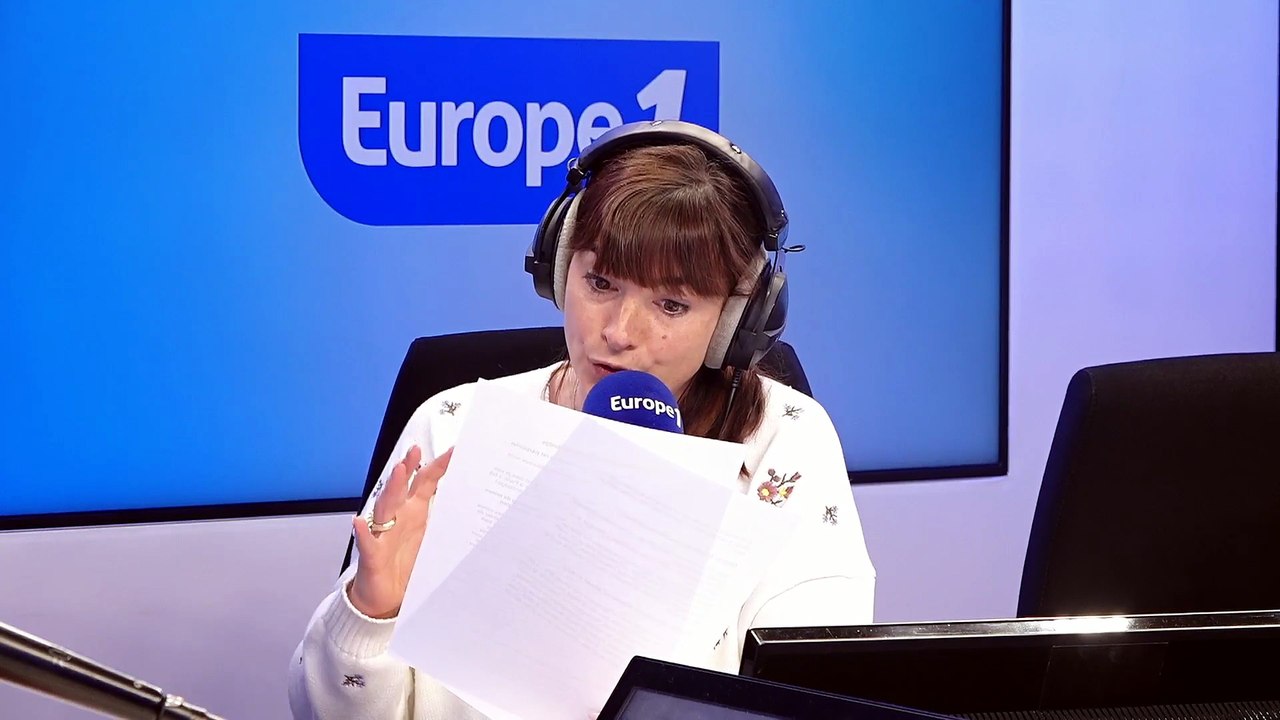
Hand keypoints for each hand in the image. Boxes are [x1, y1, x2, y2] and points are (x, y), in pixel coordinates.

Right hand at [348, 445, 453, 618]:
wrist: (385, 595)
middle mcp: (397, 518)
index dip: (437, 465)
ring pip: (385, 507)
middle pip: (401, 488)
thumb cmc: (405, 562)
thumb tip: (474, 502)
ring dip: (391, 489)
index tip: (454, 449)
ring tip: (398, 473)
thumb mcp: (431, 536)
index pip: (424, 482)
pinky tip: (360, 522)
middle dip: (408, 468)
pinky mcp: (372, 556)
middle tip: (415, 451)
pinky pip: (367, 543)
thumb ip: (444, 517)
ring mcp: (382, 534)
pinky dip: (363, 532)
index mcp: (413, 511)